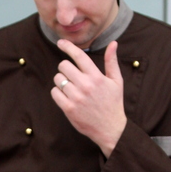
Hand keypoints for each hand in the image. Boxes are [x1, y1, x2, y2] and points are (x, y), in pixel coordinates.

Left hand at [52, 39, 126, 156]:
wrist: (110, 128)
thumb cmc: (113, 103)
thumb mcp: (116, 81)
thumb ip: (111, 62)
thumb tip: (113, 43)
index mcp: (96, 77)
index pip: (79, 56)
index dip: (68, 46)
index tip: (60, 42)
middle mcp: (85, 85)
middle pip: (64, 66)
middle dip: (65, 68)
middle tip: (70, 75)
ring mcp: (76, 97)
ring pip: (58, 79)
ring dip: (61, 81)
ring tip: (70, 87)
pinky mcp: (68, 108)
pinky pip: (54, 92)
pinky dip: (57, 92)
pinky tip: (66, 96)